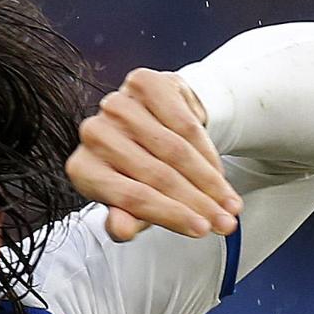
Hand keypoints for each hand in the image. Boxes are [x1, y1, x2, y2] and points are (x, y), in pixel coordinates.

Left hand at [70, 69, 241, 241]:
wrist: (159, 129)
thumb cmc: (145, 175)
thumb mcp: (137, 206)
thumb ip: (128, 219)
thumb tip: (122, 229)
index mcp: (83, 170)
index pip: (131, 197)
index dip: (172, 215)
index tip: (203, 230)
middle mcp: (93, 134)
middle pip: (157, 175)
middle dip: (198, 202)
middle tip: (226, 221)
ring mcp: (116, 105)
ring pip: (175, 150)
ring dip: (209, 181)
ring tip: (230, 203)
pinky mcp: (142, 83)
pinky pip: (185, 124)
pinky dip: (208, 152)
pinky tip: (220, 172)